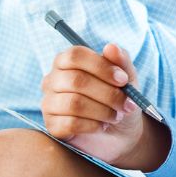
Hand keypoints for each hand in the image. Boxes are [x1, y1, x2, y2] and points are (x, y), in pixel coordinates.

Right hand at [41, 42, 168, 169]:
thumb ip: (120, 60)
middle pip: (76, 81)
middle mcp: (53, 79)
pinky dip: (93, 125)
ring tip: (116, 115)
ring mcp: (49, 103)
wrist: (120, 130)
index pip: (75, 55)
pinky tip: (103, 125)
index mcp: (67, 61)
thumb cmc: (118, 96)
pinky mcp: (52, 126)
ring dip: (102, 111)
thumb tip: (111, 47)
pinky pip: (70, 123)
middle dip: (108, 93)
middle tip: (126, 103)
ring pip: (74, 103)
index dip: (101, 66)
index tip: (123, 79)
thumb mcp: (126, 77)